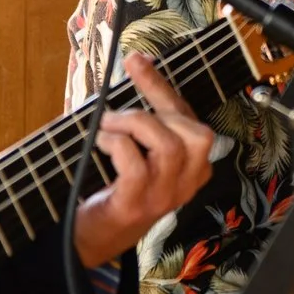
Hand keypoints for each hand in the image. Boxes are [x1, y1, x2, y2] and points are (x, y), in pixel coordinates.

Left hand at [73, 52, 218, 267]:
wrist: (97, 234)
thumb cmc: (120, 184)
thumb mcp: (142, 148)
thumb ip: (147, 114)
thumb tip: (140, 62)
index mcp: (195, 166)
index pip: (190, 118)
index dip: (163, 86)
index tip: (138, 60)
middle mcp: (187, 183)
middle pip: (195, 133)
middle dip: (154, 108)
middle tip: (118, 111)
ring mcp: (165, 197)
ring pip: (168, 145)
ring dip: (134, 125)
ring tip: (108, 125)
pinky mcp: (138, 204)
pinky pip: (136, 165)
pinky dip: (117, 144)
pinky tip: (102, 143)